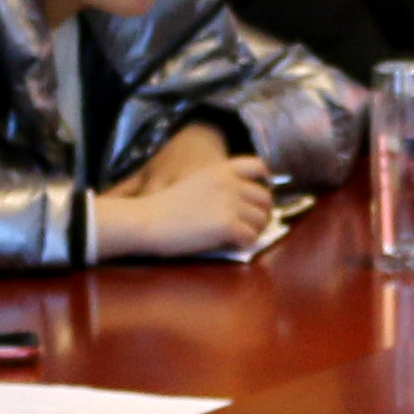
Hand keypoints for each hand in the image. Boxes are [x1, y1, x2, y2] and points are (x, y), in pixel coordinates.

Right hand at [100, 133, 278, 259]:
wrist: (148, 220)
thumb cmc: (165, 207)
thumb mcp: (196, 183)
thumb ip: (220, 186)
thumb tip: (243, 204)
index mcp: (222, 170)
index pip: (259, 167)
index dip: (265, 183)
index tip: (259, 197)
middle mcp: (230, 183)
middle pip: (265, 199)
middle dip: (261, 214)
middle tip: (250, 227)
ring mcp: (230, 203)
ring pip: (262, 220)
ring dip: (255, 231)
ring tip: (240, 238)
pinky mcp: (228, 225)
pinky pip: (251, 238)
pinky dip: (245, 244)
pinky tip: (232, 245)